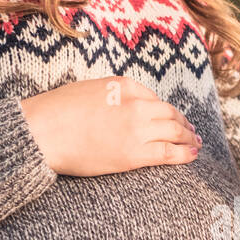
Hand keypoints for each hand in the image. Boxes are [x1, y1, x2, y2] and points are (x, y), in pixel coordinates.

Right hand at [19, 75, 201, 175]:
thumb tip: (121, 107)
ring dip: (189, 137)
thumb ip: (110, 95)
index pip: (153, 98)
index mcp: (123, 85)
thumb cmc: (56, 112)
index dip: (164, 110)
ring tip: (196, 142)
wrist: (43, 131)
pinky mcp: (135, 154)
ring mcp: (138, 129)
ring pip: (175, 132)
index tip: (171, 117)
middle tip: (191, 129)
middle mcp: (136, 104)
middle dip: (183, 122)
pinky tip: (193, 154)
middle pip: (169, 113)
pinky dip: (186, 153)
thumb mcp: (88, 89)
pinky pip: (169, 153)